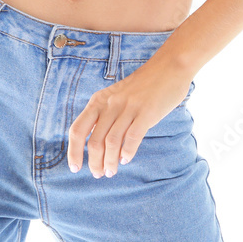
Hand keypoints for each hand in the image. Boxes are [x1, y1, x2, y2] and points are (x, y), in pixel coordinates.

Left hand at [67, 60, 193, 177]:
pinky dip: (127, 152)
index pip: (78, 129)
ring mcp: (128, 107)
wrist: (168, 67)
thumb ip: (106, 116)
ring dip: (109, 162)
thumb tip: (99, 148)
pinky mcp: (146, 112)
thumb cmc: (142, 86)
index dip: (74, 151)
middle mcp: (110, 104)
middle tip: (99, 173)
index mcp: (99, 100)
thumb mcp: (116, 97)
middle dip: (94, 162)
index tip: (75, 167)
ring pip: (111, 142)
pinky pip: (132, 137)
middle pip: (93, 141)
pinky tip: (126, 159)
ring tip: (111, 171)